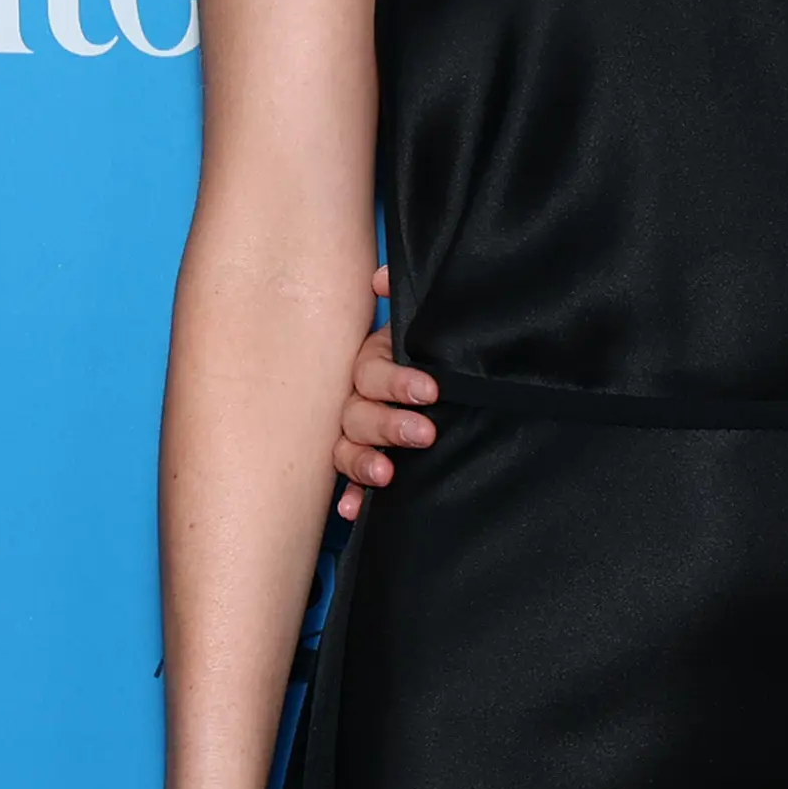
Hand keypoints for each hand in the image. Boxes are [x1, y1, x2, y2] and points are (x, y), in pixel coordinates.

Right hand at [329, 275, 439, 517]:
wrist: (440, 378)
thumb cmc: (430, 349)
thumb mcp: (424, 323)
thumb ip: (404, 293)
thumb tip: (383, 278)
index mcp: (372, 364)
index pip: (373, 373)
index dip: (398, 382)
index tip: (430, 390)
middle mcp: (359, 398)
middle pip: (358, 413)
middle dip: (389, 424)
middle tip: (425, 432)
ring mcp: (358, 432)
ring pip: (347, 447)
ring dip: (363, 461)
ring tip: (386, 473)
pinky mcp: (367, 460)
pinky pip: (351, 480)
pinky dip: (352, 494)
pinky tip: (352, 509)